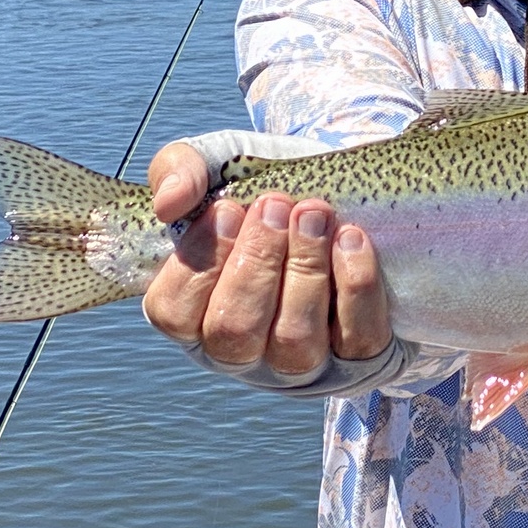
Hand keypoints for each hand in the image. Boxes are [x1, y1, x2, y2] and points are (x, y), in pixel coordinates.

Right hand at [141, 140, 390, 372]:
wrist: (346, 189)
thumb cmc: (270, 188)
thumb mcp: (220, 165)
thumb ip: (179, 170)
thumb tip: (168, 203)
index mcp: (195, 312)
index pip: (174, 312)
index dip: (199, 261)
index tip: (228, 209)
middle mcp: (242, 350)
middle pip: (234, 330)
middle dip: (256, 262)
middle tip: (274, 205)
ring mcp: (300, 362)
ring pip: (293, 342)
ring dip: (304, 270)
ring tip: (314, 215)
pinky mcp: (358, 358)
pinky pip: (356, 340)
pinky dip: (354, 287)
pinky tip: (351, 239)